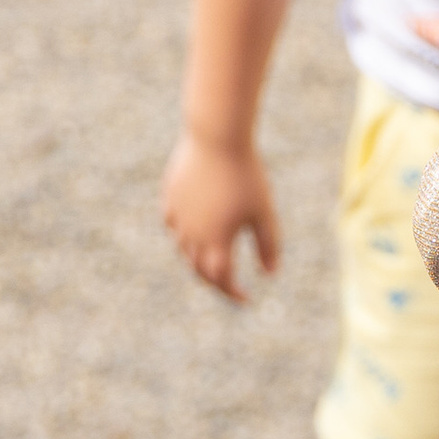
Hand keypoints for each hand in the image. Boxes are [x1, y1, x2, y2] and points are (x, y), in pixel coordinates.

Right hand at [161, 133, 278, 302]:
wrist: (216, 139)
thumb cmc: (246, 176)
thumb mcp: (264, 213)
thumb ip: (269, 246)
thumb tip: (270, 274)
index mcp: (216, 243)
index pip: (223, 280)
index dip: (235, 293)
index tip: (247, 299)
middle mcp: (191, 236)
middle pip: (200, 271)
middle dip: (216, 282)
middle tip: (229, 286)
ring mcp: (176, 218)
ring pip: (183, 250)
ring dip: (198, 261)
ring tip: (212, 261)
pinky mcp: (168, 199)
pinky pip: (172, 226)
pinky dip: (183, 236)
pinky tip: (192, 232)